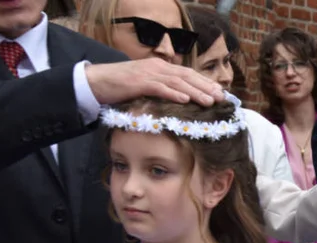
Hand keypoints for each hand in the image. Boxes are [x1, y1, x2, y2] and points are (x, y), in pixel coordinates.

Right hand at [85, 58, 223, 105]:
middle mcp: (157, 68)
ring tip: (209, 101)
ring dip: (195, 91)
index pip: (187, 73)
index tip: (219, 92)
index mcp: (160, 67)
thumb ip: (162, 88)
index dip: (204, 82)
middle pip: (187, 76)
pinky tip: (185, 99)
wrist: (96, 81)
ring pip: (177, 82)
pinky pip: (159, 88)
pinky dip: (173, 93)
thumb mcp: (146, 85)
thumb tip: (181, 98)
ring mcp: (147, 74)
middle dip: (206, 87)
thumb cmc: (121, 86)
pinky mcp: (138, 82)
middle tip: (221, 97)